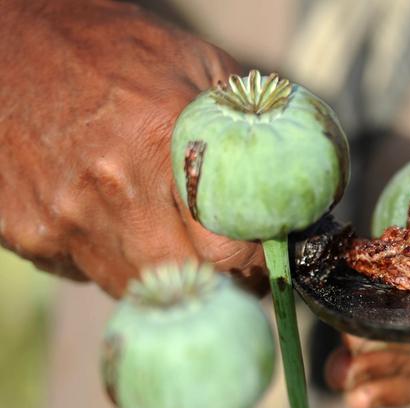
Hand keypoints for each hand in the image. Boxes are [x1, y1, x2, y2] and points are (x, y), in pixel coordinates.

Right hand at [0, 0, 265, 296]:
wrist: (3, 39)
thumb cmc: (110, 45)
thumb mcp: (195, 63)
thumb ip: (248, 125)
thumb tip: (302, 181)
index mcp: (161, 142)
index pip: (228, 249)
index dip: (256, 264)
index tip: (267, 259)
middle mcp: (110, 189)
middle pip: (186, 282)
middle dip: (221, 282)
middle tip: (235, 265)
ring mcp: (62, 219)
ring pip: (137, 288)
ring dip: (170, 276)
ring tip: (179, 239)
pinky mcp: (27, 235)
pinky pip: (89, 273)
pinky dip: (116, 260)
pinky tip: (117, 219)